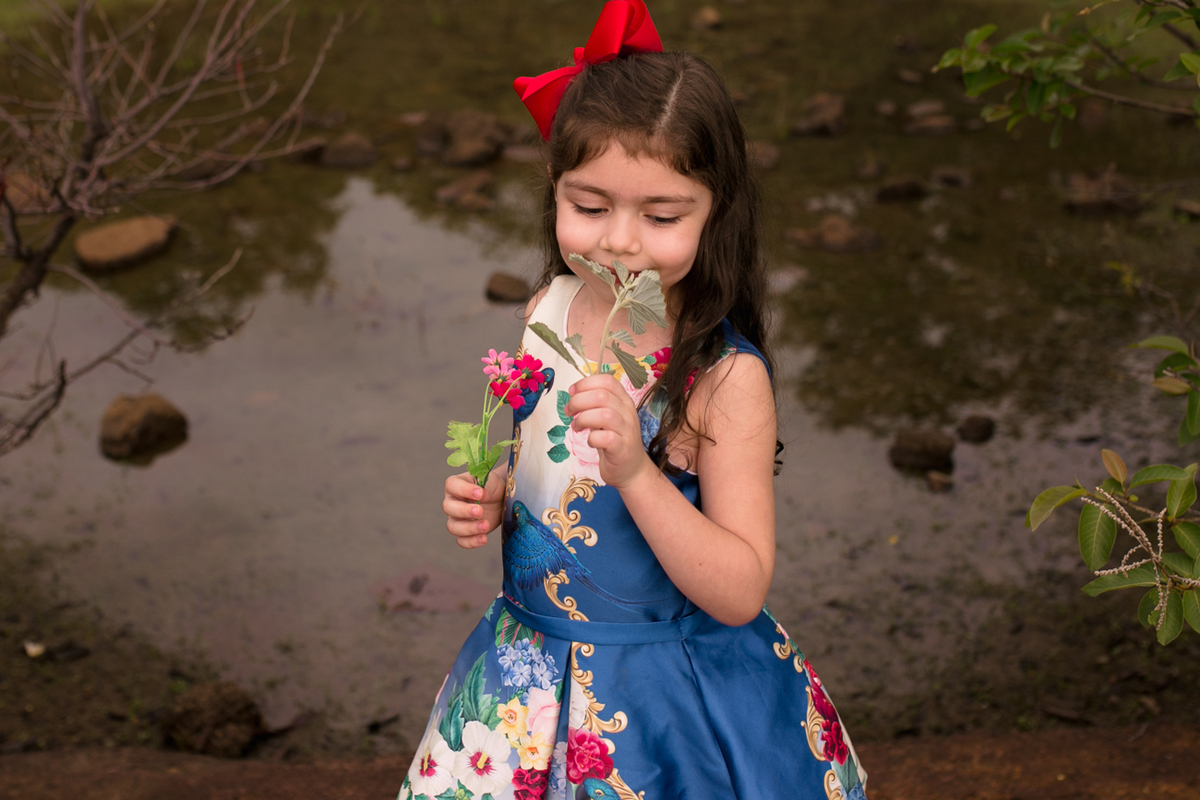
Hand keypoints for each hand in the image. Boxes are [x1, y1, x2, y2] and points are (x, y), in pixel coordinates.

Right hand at [443, 468, 504, 548]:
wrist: (501, 500)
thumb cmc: (493, 487)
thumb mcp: (492, 481)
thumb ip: (487, 486)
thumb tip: (482, 494)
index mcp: (456, 484)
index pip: (452, 485)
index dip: (463, 490)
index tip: (480, 493)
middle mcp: (452, 501)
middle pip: (448, 508)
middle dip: (464, 511)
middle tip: (480, 511)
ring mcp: (456, 518)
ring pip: (453, 527)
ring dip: (469, 528)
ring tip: (486, 526)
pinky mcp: (465, 532)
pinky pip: (461, 540)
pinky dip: (471, 541)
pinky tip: (484, 538)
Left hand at [564, 373, 653, 489]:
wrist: (631, 469)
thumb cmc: (614, 441)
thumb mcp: (605, 417)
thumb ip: (594, 404)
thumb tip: (574, 394)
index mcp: (623, 400)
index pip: (607, 381)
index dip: (585, 384)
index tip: (572, 392)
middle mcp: (627, 412)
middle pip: (601, 396)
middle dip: (578, 401)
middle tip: (569, 412)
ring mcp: (627, 430)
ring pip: (604, 414)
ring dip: (583, 419)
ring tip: (576, 427)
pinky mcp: (622, 448)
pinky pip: (605, 438)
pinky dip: (592, 438)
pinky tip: (590, 441)